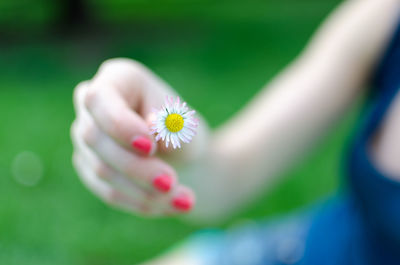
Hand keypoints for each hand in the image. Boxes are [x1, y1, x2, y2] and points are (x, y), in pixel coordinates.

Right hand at [71, 58, 197, 215]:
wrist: (180, 157)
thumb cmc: (182, 132)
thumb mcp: (187, 125)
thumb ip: (171, 123)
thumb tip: (152, 125)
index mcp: (117, 79)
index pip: (100, 99)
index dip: (120, 126)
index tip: (151, 146)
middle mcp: (93, 107)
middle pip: (96, 139)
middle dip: (136, 167)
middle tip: (172, 184)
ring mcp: (87, 139)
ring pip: (102, 170)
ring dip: (144, 191)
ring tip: (185, 200)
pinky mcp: (89, 168)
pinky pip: (108, 192)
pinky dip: (141, 202)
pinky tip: (171, 205)